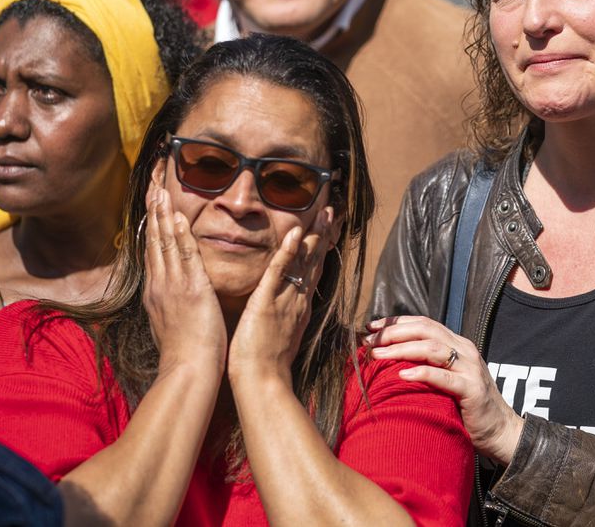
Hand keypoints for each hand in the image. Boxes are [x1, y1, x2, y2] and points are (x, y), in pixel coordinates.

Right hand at [142, 162, 225, 380]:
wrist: (187, 372)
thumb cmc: (184, 354)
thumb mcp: (171, 323)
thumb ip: (170, 304)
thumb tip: (169, 295)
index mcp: (156, 292)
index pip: (153, 250)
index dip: (153, 225)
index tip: (153, 203)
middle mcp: (159, 285)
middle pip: (154, 240)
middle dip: (154, 212)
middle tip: (154, 185)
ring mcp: (172, 287)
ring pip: (165, 244)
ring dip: (164, 215)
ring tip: (161, 190)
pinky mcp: (191, 290)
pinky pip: (184, 257)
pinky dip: (179, 236)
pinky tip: (178, 217)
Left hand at [227, 209, 333, 385]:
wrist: (262, 383)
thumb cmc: (266, 365)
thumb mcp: (280, 335)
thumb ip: (285, 318)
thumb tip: (287, 310)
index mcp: (300, 307)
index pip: (313, 271)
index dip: (320, 248)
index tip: (327, 228)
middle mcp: (298, 301)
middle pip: (315, 262)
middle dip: (323, 235)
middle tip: (332, 211)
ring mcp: (286, 300)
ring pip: (303, 263)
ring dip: (313, 236)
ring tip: (322, 213)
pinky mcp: (267, 302)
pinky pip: (279, 273)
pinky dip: (287, 253)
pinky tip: (295, 234)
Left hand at [364, 316, 524, 465]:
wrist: (501, 432)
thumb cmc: (466, 408)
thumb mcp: (446, 380)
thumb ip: (428, 366)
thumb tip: (389, 361)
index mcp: (456, 344)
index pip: (423, 323)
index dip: (396, 322)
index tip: (371, 327)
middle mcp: (464, 350)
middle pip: (425, 330)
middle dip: (394, 332)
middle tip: (369, 341)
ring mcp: (470, 368)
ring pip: (432, 348)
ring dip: (401, 349)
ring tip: (378, 355)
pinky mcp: (472, 389)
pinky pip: (444, 377)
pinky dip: (422, 373)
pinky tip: (402, 374)